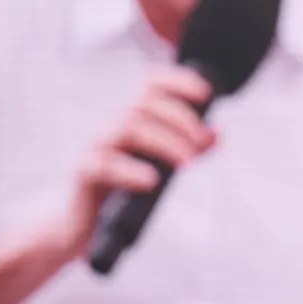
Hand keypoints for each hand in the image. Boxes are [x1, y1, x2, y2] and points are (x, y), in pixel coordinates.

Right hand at [61, 67, 215, 252]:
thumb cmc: (128, 187)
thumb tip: (216, 135)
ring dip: (165, 143)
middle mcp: (115, 126)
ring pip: (129, 128)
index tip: (206, 94)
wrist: (86, 221)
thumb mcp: (162, 165)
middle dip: (181, 120)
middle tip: (203, 143)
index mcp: (135, 120)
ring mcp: (98, 147)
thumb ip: (190, 148)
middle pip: (144, 105)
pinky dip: (130, 170)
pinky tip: (152, 180)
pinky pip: (104, 165)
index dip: (177, 82)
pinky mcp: (86, 172)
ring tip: (188, 163)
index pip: (152, 86)